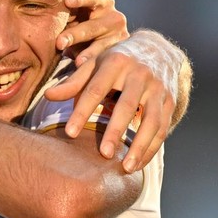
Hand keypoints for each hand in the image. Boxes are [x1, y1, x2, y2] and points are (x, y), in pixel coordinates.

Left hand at [45, 36, 177, 171]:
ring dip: (140, 146)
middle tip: (103, 154)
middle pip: (126, 106)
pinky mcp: (170, 101)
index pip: (95, 90)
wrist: (158, 49)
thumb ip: (73, 82)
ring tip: (126, 168)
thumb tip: (48, 96)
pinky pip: (162, 128)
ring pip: (151, 120)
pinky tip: (139, 164)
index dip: (82, 112)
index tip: (70, 133)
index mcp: (115, 63)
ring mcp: (158, 88)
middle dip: (115, 131)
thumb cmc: (117, 61)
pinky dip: (151, 148)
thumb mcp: (94, 64)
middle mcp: (139, 74)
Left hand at [57, 0, 128, 65]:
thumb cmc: (82, 15)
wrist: (100, 40)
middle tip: (60, 41)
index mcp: (102, 0)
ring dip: (85, 52)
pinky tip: (81, 66)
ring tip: (71, 58)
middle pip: (95, 25)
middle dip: (77, 33)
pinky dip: (91, 63)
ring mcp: (117, 37)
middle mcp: (114, 17)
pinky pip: (103, 59)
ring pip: (100, 44)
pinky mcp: (117, 54)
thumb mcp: (79, 0)